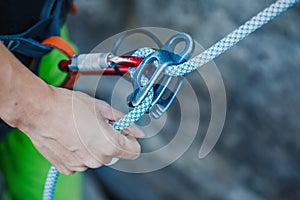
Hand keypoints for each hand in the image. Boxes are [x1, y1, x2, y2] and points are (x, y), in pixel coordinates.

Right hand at [0, 42, 141, 174]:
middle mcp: (96, 159)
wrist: (39, 110)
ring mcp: (81, 165)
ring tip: (83, 129)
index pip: (134, 151)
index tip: (125, 131)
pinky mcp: (67, 167)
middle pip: (116, 154)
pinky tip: (73, 138)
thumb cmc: (66, 107)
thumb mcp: (101, 107)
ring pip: (98, 158)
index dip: (131, 138)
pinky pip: (82, 161)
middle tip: (100, 125)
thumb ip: (123, 120)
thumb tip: (136, 129)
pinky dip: (81, 152)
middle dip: (112, 140)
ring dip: (95, 146)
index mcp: (109, 144)